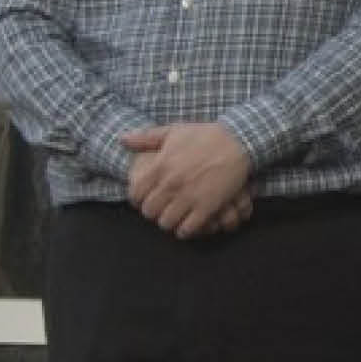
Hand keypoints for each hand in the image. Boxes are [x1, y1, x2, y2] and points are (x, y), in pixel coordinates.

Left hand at [121, 122, 251, 239]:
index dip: (139, 199)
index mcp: (160, 166)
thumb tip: (122, 139)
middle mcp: (171, 184)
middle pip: (150, 212)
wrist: (238, 141)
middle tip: (163, 208)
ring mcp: (189, 196)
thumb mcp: (173, 131)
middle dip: (154, 212)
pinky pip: (188, 228)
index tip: (147, 198)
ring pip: (167, 222)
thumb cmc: (205, 135)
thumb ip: (146, 137)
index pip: (136, 195)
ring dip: (170, 221)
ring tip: (176, 217)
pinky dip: (186, 230)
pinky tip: (189, 224)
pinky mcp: (208, 206)